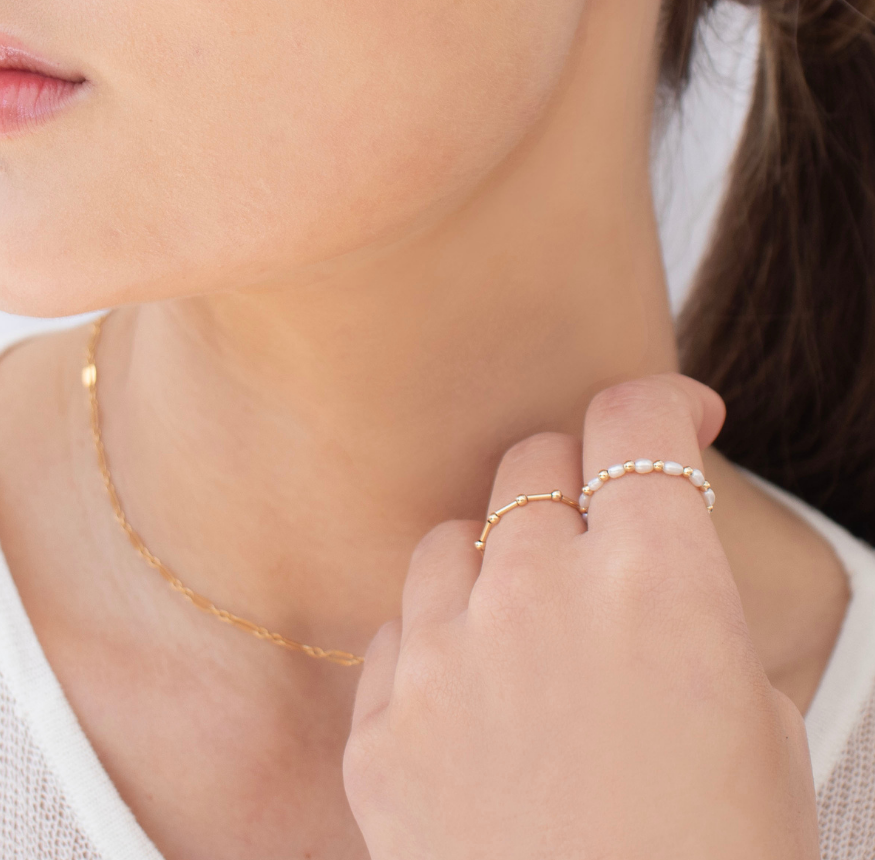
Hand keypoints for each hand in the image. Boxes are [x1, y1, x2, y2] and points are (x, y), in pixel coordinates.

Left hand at [343, 376, 818, 859]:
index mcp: (657, 580)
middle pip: (533, 463)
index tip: (670, 419)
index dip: (658, 406)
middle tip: (601, 534)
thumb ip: (692, 612)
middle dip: (574, 483)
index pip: (634, 420)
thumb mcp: (758, 723)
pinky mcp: (380, 731)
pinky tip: (478, 708)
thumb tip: (655, 560)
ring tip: (530, 635)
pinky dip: (436, 649)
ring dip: (493, 562)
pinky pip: (397, 634)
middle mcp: (538, 592)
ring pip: (450, 539)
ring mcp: (445, 657)